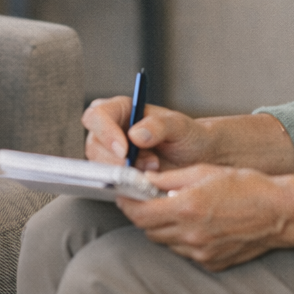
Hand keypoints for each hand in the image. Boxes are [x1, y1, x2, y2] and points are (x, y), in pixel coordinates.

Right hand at [82, 97, 213, 170]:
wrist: (198, 159)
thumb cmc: (188, 136)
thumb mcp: (179, 126)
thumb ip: (159, 125)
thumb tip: (135, 134)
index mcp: (122, 109)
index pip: (98, 115)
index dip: (105, 132)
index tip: (124, 150)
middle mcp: (112, 130)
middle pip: (94, 144)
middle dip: (116, 159)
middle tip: (142, 166)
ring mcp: (112, 154)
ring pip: (100, 166)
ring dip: (124, 172)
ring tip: (153, 170)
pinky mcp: (118, 174)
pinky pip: (112, 181)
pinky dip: (127, 184)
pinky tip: (147, 181)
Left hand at [115, 164, 293, 271]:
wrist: (279, 212)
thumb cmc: (246, 186)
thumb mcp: (204, 171)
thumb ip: (169, 178)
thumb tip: (144, 179)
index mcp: (186, 208)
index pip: (139, 213)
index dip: (127, 202)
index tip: (124, 194)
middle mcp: (191, 235)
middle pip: (148, 229)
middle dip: (144, 214)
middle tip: (149, 198)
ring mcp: (201, 253)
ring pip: (166, 242)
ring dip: (164, 227)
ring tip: (178, 209)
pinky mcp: (212, 264)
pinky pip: (185, 252)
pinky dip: (183, 239)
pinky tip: (197, 224)